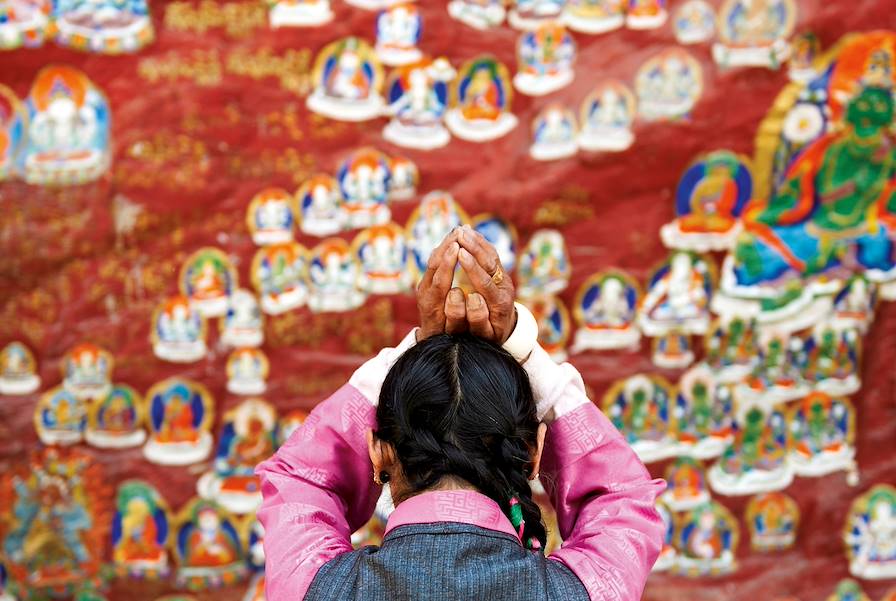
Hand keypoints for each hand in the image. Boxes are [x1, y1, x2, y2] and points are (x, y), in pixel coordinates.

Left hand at [416, 230, 459, 339]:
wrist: (431, 337)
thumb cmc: (446, 335)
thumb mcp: (452, 329)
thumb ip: (454, 312)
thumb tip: (457, 292)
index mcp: (432, 304)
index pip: (438, 280)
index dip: (447, 263)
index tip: (456, 247)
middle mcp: (425, 292)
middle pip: (433, 265)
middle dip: (446, 247)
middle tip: (459, 231)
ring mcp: (424, 285)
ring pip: (433, 260)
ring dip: (445, 244)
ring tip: (457, 230)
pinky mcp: (426, 280)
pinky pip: (434, 260)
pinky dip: (444, 248)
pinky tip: (453, 238)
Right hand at [455, 225, 515, 342]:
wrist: (505, 329)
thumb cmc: (491, 335)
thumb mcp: (486, 334)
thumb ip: (479, 319)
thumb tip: (472, 298)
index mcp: (501, 303)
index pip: (486, 282)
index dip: (473, 267)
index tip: (460, 253)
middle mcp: (505, 287)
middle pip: (491, 264)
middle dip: (474, 248)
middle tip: (459, 234)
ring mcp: (504, 278)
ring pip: (492, 256)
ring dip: (477, 241)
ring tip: (461, 229)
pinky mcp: (501, 272)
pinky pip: (491, 253)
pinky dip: (480, 241)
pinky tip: (469, 232)